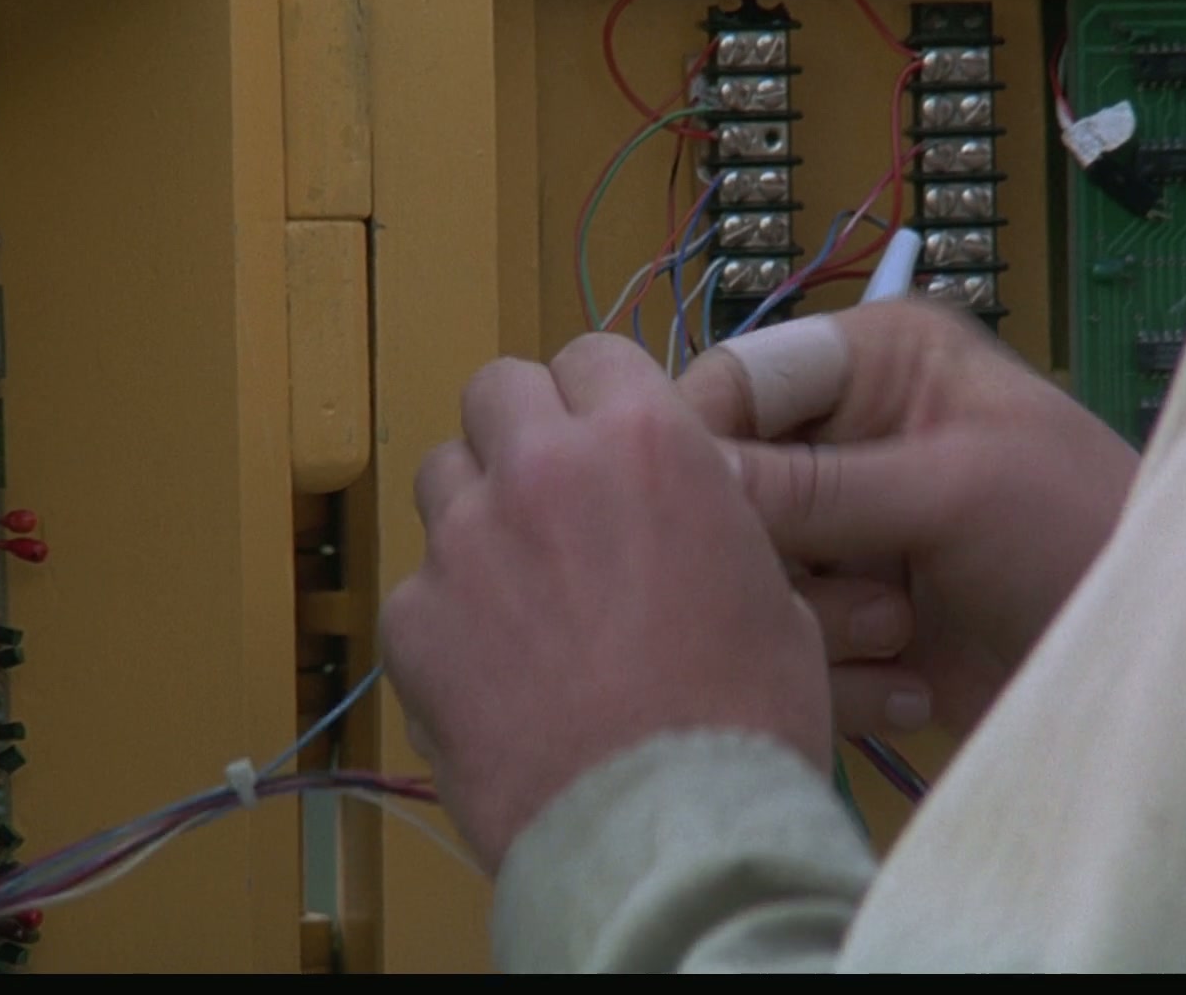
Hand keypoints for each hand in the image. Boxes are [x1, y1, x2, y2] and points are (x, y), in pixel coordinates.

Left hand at [378, 334, 833, 871]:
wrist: (668, 831)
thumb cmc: (743, 718)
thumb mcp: (772, 591)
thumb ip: (707, 521)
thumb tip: (677, 523)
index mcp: (646, 442)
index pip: (592, 353)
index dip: (600, 395)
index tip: (605, 432)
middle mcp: (542, 469)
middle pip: (496, 389)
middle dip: (522, 428)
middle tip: (553, 491)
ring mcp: (465, 543)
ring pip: (443, 475)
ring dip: (478, 508)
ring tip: (519, 580)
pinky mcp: (413, 623)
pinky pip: (417, 587)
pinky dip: (447, 615)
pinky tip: (493, 668)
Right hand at [678, 301, 1139, 738]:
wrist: (1148, 673)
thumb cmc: (1085, 540)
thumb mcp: (952, 491)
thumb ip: (813, 483)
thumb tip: (684, 470)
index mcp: (873, 363)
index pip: (733, 380)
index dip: (703, 445)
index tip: (700, 514)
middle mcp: (843, 440)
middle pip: (723, 487)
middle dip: (776, 552)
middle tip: (846, 590)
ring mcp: (842, 534)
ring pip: (742, 572)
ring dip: (813, 621)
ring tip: (899, 633)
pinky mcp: (844, 617)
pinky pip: (779, 641)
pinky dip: (833, 673)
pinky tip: (904, 679)